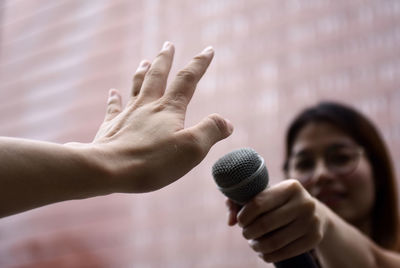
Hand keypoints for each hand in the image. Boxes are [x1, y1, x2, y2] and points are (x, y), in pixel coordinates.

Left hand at [87, 42, 232, 192]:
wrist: (108, 168)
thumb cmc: (151, 161)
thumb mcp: (192, 149)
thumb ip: (211, 131)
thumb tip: (227, 122)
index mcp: (169, 109)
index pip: (187, 80)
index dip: (199, 63)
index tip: (208, 50)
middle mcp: (147, 106)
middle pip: (157, 76)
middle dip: (165, 59)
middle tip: (168, 44)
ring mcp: (127, 114)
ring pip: (136, 86)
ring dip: (142, 72)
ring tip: (145, 60)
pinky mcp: (111, 127)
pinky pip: (113, 107)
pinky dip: (114, 98)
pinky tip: (113, 92)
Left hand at [226, 179, 327, 262]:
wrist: (313, 212)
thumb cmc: (279, 202)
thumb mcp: (264, 195)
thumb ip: (239, 202)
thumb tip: (230, 221)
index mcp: (290, 187)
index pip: (258, 203)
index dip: (244, 216)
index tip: (241, 221)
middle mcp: (305, 202)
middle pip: (265, 224)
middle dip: (249, 232)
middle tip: (246, 233)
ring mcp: (312, 221)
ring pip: (274, 241)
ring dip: (257, 246)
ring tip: (253, 243)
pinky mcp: (315, 238)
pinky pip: (285, 253)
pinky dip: (269, 255)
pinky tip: (263, 252)